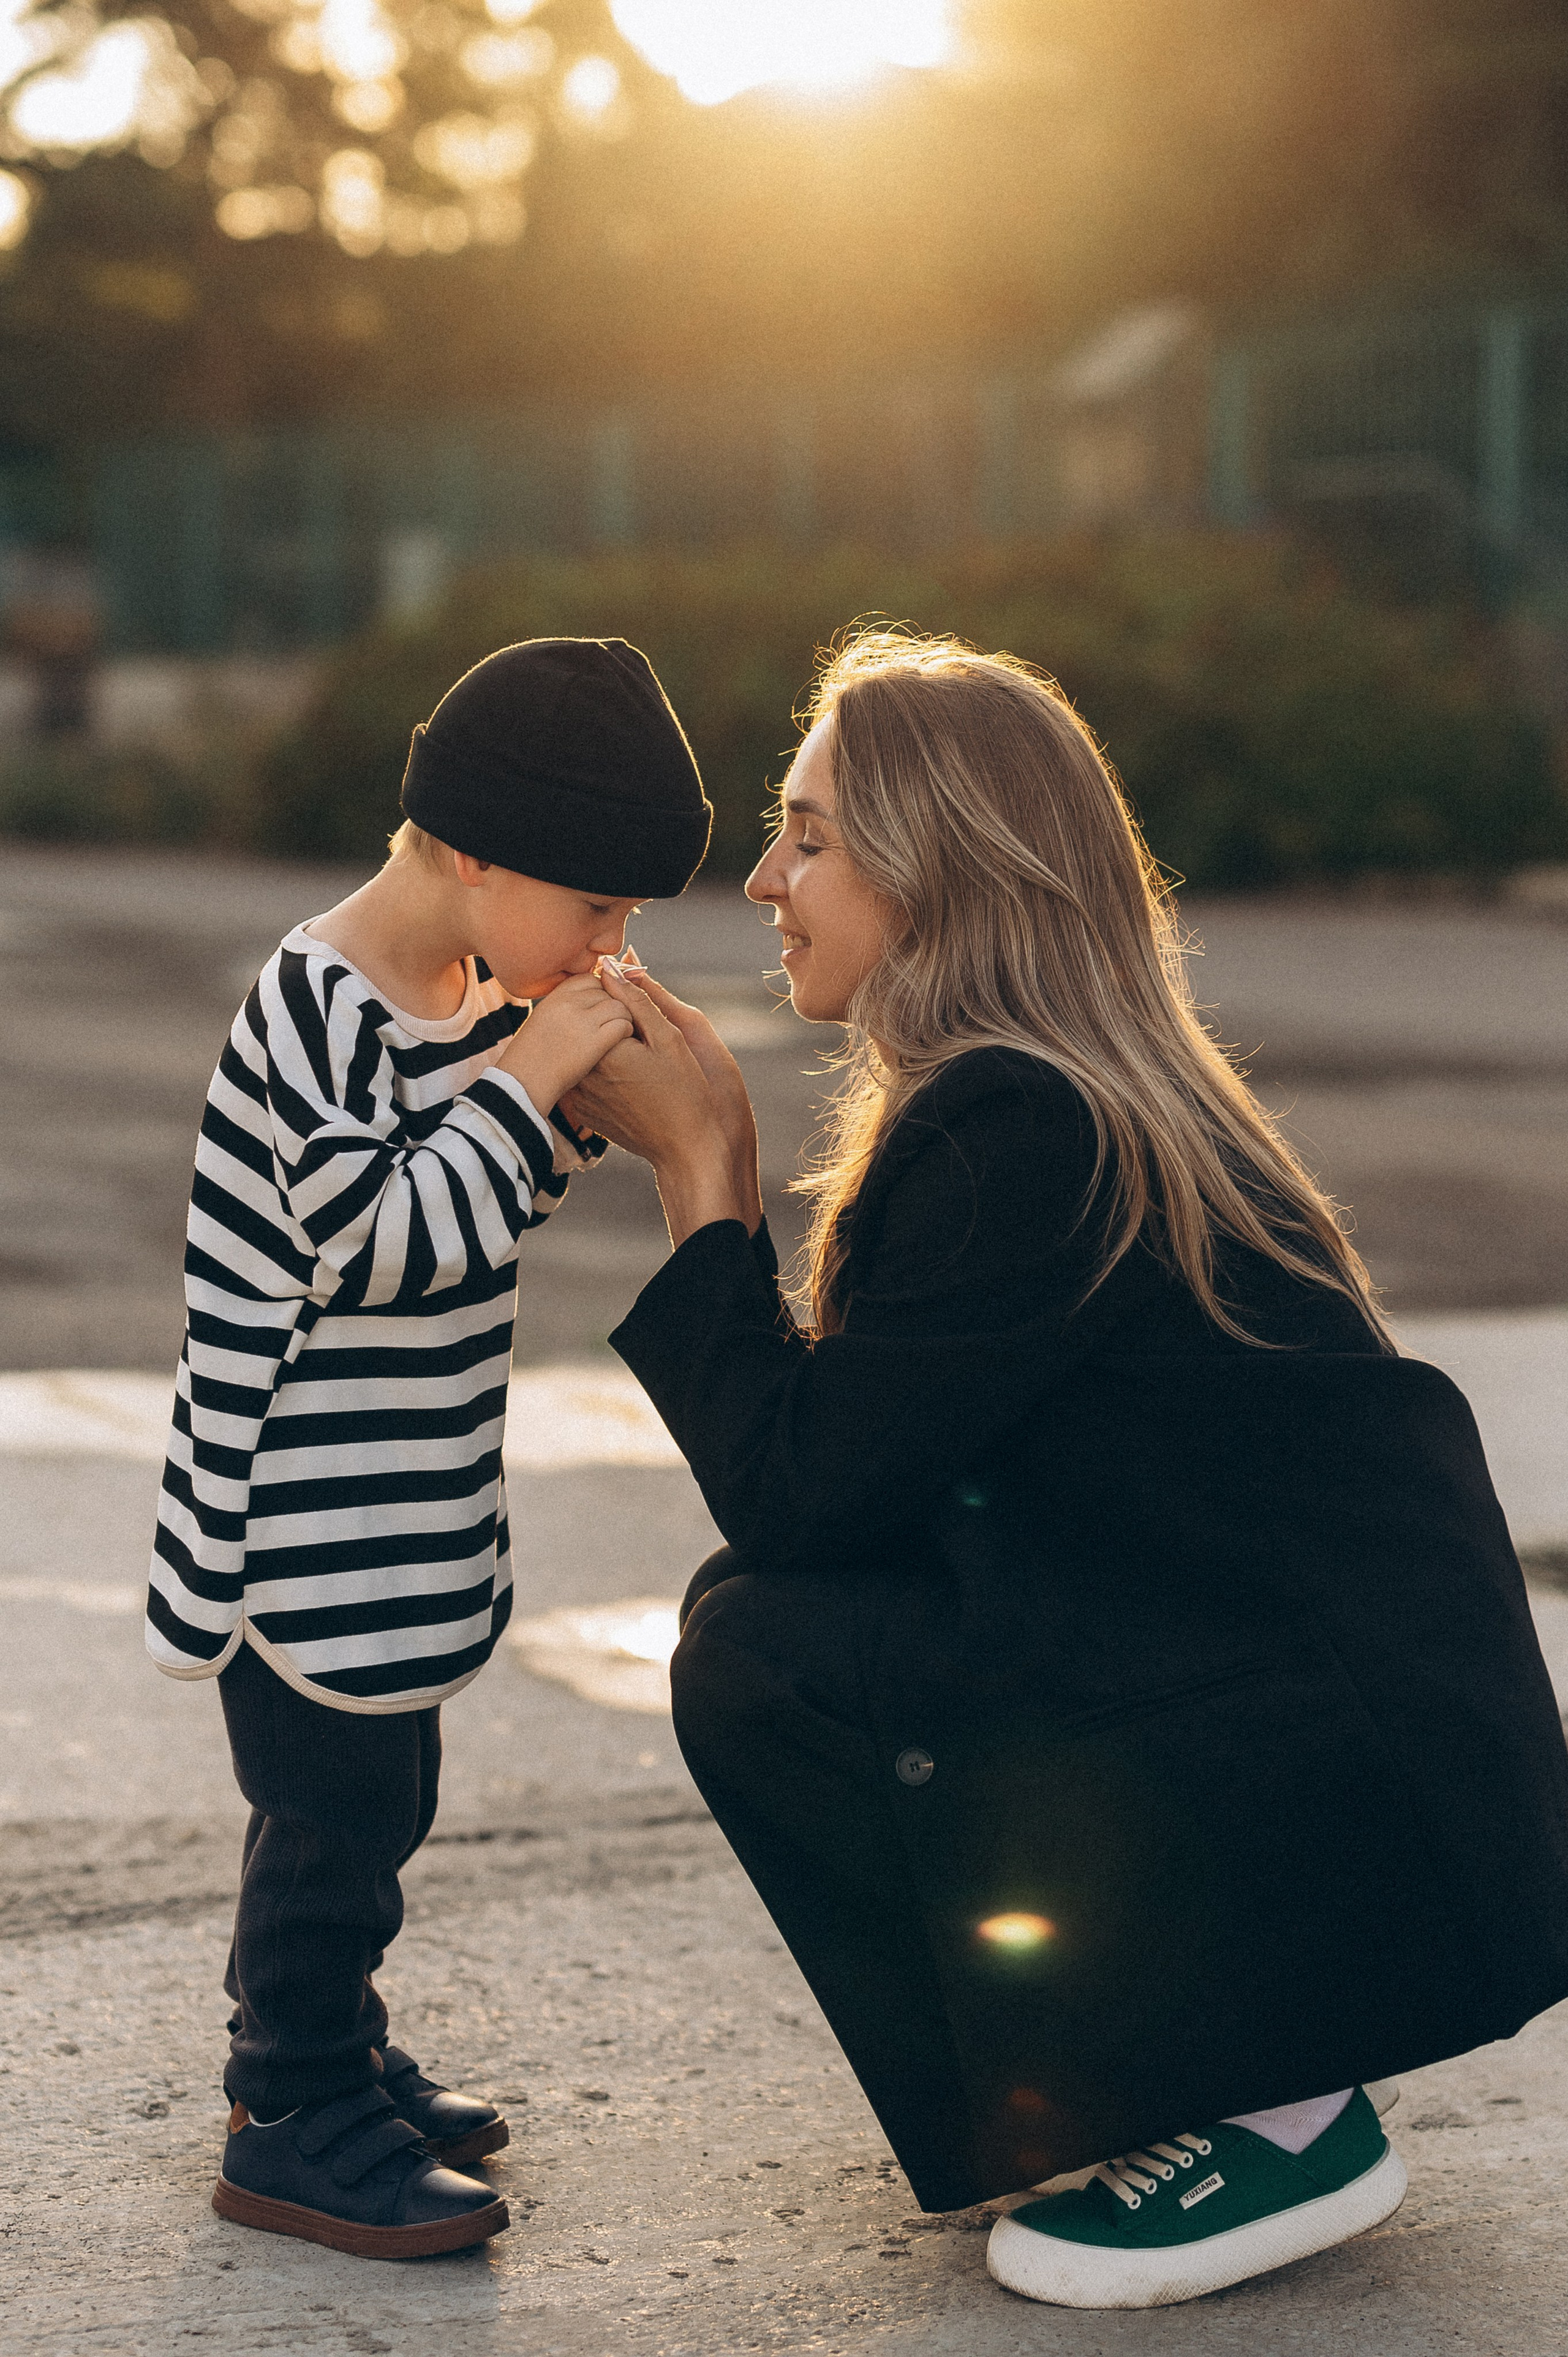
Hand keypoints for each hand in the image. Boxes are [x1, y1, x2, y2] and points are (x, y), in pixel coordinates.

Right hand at [496, 973, 632, 1113]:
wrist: (523, 1082)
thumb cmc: (531, 1057)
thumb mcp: (542, 1019)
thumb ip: (564, 1006)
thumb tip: (587, 1000)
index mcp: (555, 996)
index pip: (589, 979)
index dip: (600, 992)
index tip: (599, 1009)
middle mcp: (568, 1004)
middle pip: (606, 991)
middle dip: (614, 1004)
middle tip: (611, 1023)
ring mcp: (582, 1021)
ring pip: (619, 1006)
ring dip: (624, 1018)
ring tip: (618, 1033)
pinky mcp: (594, 1041)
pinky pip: (622, 1025)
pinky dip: (626, 1032)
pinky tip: (620, 1042)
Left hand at [596, 958, 761, 1230]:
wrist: (686, 1149)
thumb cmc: (686, 1093)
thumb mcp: (670, 1038)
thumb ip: (638, 998)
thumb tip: (613, 965)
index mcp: (603, 1047)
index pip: (597, 1002)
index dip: (622, 1001)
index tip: (646, 1020)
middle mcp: (583, 1071)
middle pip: (586, 1027)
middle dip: (609, 1022)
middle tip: (646, 1047)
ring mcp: (578, 1095)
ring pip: (583, 1052)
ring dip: (602, 1047)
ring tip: (639, 1067)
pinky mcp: (582, 1112)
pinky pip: (583, 1078)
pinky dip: (599, 1073)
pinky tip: (629, 1085)